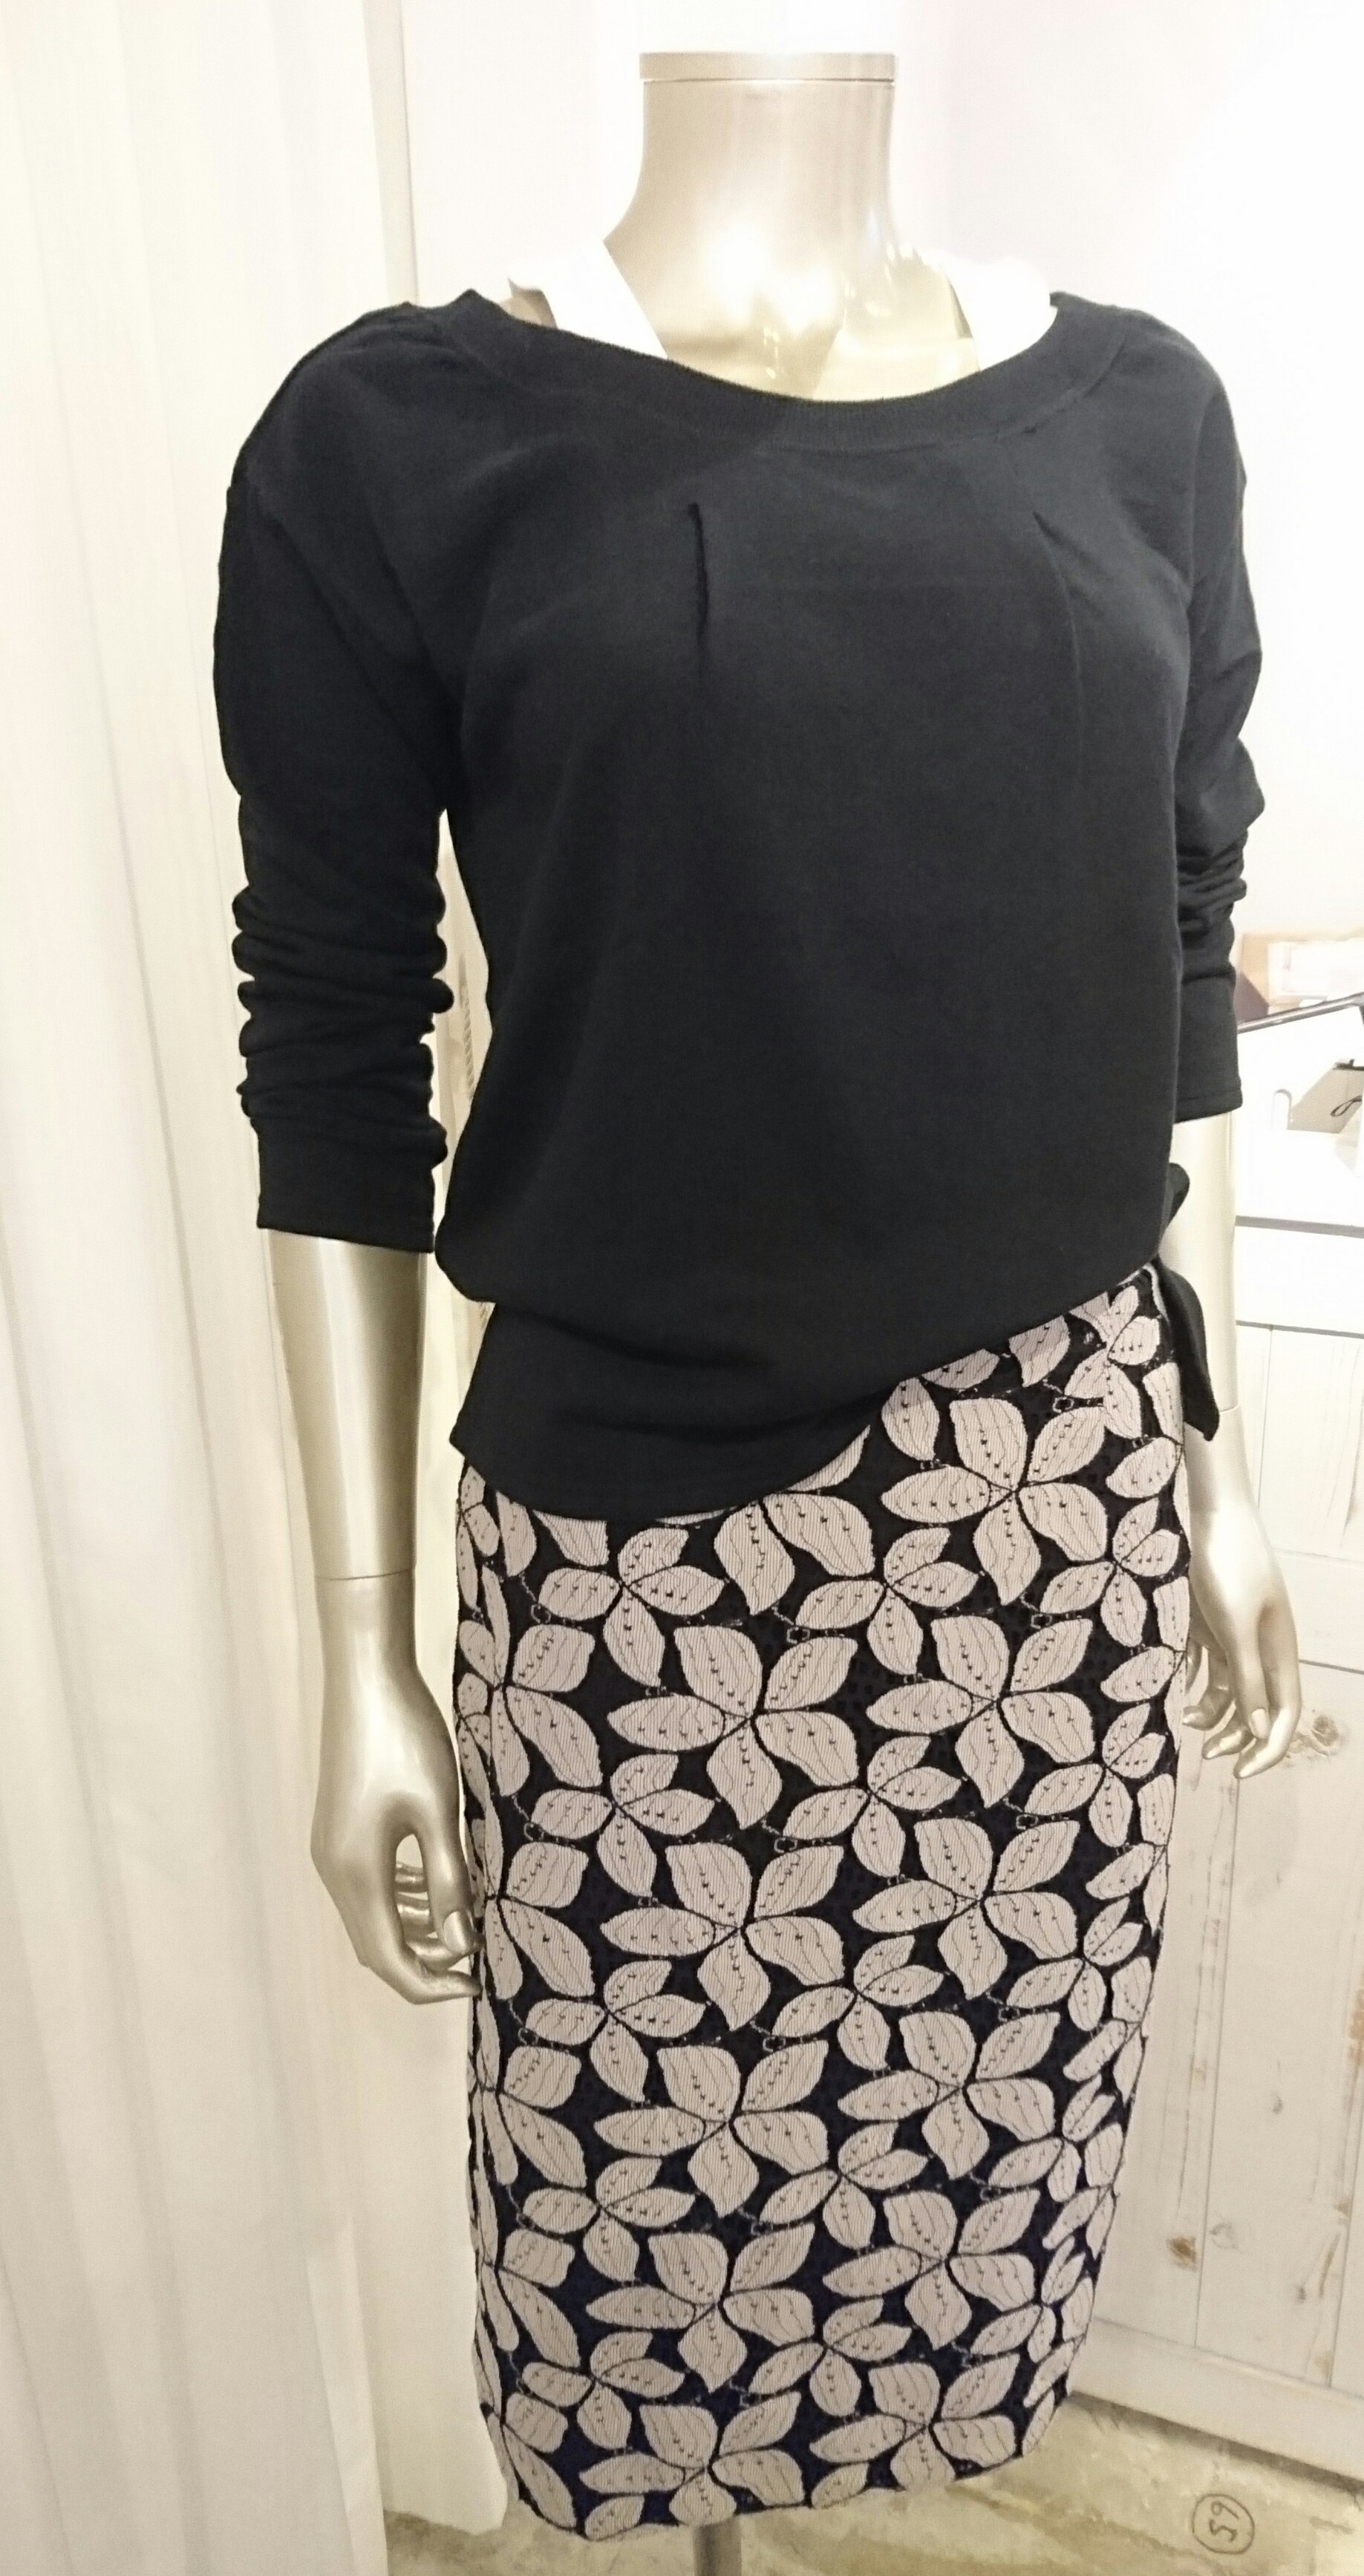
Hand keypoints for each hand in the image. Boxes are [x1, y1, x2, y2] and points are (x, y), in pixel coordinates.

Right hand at [312, 1604, 481, 2002]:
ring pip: (372, 1914)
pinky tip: (438, 1882)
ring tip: (466, 1926)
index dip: (431, 1983)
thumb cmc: (406, 1739)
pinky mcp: (340, 1826)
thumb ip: (450, 1882)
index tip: (478, 1983)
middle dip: (424, 1962)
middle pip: (375, 1944)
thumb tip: (462, 1945)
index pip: (388, 1959)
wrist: (366, 1677)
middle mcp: (334, 1869)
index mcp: (357, 1874)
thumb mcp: (439, 1813)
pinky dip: (402, 1897)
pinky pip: (369, 1882)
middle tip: (477, 1961)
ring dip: (414, 1930)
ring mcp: (333, 1847)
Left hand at [1182, 1445, 1301, 1779]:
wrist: (1213, 1514)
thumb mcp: (1235, 1627)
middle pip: (1259, 1707)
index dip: (1267, 1748)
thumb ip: (1246, 1678)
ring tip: (1188, 1725)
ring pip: (1234, 1689)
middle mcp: (1262, 1648)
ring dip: (1216, 1713)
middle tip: (1210, 1757)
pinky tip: (1183, 1696)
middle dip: (1238, 1737)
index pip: (1284, 1714)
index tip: (1240, 1773)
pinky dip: (1201, 1685)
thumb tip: (1256, 1731)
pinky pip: (1212, 1665)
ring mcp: (1238, 1634)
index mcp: (1278, 1652)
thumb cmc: (1228, 1567)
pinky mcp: (1212, 1622)